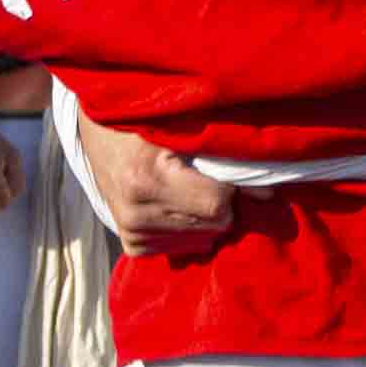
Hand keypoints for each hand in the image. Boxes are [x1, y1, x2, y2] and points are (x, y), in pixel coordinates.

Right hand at [80, 110, 239, 247]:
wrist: (96, 133)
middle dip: (223, 202)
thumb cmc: (143, 119)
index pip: (217, 205)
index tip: (230, 170)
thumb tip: (269, 193)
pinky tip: (175, 202)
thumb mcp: (180, 126)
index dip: (232, 188)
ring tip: (190, 187)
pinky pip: (185, 247)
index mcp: (145, 180)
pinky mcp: (132, 246)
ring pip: (204, 239)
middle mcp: (135, 214)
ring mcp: (131, 234)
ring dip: (207, 216)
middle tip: (209, 176)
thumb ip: (223, 155)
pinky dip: (190, 227)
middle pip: (214, 225)